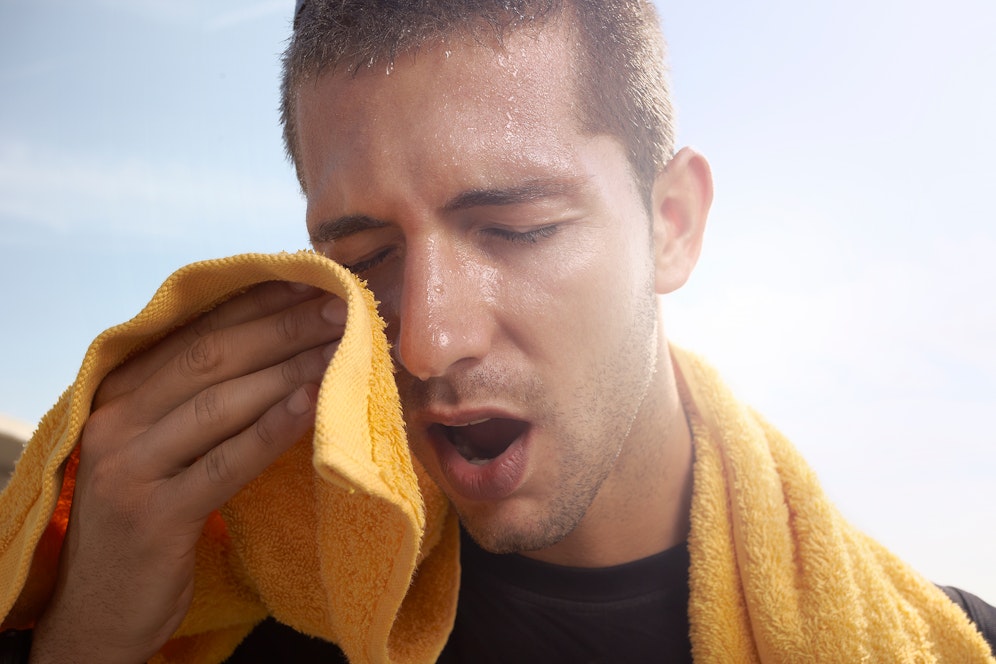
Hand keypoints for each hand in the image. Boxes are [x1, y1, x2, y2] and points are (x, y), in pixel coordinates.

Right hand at [30, 281, 345, 662]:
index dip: (257, 301)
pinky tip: (313, 402)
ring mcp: (130, 467)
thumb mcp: (162, 443)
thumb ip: (200, 395)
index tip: (312, 279)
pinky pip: (227, 462)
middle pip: (212, 358)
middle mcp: (116, 419)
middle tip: (341, 306)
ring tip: (341, 346)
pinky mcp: (154, 515)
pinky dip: (273, 428)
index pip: (197, 330)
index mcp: (119, 391)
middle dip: (282, 327)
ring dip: (289, 369)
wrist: (102, 607)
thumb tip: (280, 341)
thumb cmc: (148, 511)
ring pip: (221, 402)